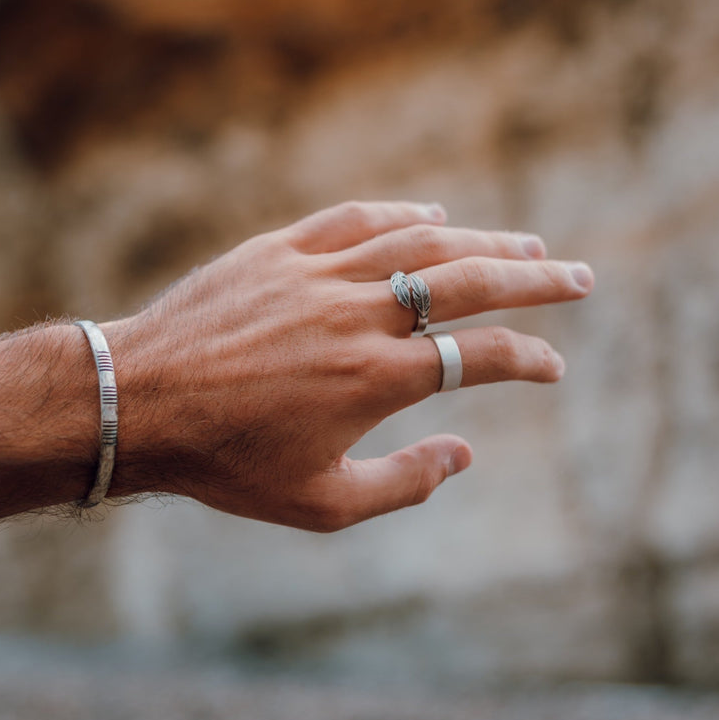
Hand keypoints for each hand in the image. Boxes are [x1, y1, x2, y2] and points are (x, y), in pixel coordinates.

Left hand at [106, 200, 592, 530]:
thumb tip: (466, 454)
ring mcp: (316, 275)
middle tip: (580, 277)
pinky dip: (401, 215)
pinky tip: (433, 217)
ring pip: (420, 242)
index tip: (556, 366)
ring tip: (525, 248)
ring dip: (482, 242)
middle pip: (470, 282)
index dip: (531, 358)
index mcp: (376, 380)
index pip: (482, 357)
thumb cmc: (226, 463)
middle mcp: (357, 316)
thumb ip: (404, 483)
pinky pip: (354, 220)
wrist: (138, 404)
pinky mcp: (277, 251)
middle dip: (535, 280)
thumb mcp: (321, 504)